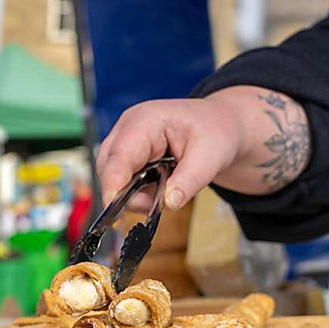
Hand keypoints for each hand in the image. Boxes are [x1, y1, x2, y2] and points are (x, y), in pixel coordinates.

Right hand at [96, 86, 310, 209]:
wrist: (220, 125)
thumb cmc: (215, 131)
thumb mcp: (212, 155)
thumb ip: (190, 179)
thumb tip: (170, 203)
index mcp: (145, 120)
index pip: (120, 155)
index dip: (113, 182)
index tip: (113, 207)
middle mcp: (128, 129)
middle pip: (108, 167)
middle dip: (125, 193)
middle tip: (153, 205)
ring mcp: (125, 142)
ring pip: (111, 177)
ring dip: (132, 194)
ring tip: (162, 194)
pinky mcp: (128, 156)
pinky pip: (121, 180)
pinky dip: (136, 192)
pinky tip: (157, 189)